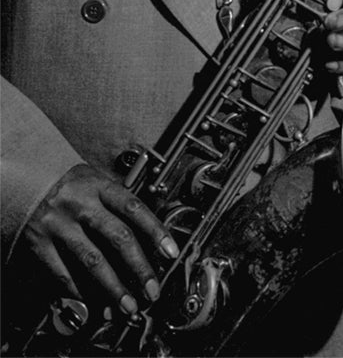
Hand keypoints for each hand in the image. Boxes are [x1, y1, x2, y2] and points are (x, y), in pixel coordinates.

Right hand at [20, 163, 179, 317]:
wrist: (28, 182)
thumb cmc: (72, 186)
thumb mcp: (98, 182)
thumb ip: (120, 203)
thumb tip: (151, 234)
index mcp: (100, 187)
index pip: (134, 208)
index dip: (155, 230)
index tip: (170, 252)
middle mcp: (81, 204)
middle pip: (117, 237)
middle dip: (138, 267)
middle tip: (152, 290)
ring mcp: (60, 225)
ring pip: (92, 260)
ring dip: (113, 287)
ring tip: (127, 305)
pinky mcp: (40, 244)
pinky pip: (63, 273)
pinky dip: (81, 291)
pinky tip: (96, 303)